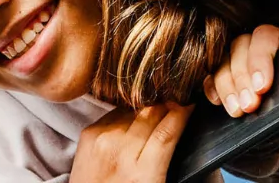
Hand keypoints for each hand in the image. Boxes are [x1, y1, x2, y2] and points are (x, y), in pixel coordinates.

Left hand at [70, 103, 192, 182]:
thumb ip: (169, 161)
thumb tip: (182, 135)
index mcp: (144, 174)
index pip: (167, 132)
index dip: (181, 113)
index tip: (189, 104)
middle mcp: (121, 152)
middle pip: (151, 114)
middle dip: (166, 106)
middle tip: (174, 105)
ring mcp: (102, 139)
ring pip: (133, 110)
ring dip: (145, 110)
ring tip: (151, 117)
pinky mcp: (89, 132)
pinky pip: (115, 113)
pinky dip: (126, 115)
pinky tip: (130, 125)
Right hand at [203, 23, 278, 117]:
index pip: (263, 37)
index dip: (259, 60)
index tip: (262, 86)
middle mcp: (257, 45)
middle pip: (239, 50)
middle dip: (242, 80)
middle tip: (249, 105)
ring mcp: (241, 62)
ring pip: (223, 64)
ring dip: (226, 87)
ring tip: (236, 110)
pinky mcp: (230, 79)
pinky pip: (213, 77)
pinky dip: (212, 88)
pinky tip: (218, 101)